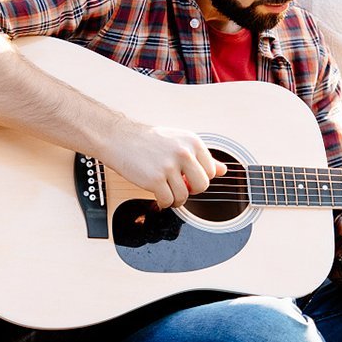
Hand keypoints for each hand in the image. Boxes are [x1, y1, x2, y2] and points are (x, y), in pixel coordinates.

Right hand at [101, 121, 226, 208]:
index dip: (199, 178)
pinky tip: (157, 195)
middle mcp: (183, 152)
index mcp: (192, 141)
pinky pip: (168, 201)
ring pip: (184, 196)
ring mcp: (169, 166)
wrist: (119, 138)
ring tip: (166, 191)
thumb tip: (223, 170)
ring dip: (175, 199)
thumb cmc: (147, 140)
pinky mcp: (155, 179)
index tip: (188, 177)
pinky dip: (163, 203)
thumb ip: (201, 156)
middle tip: (179, 186)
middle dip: (191, 190)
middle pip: (202, 186)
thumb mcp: (178, 141)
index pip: (211, 171)